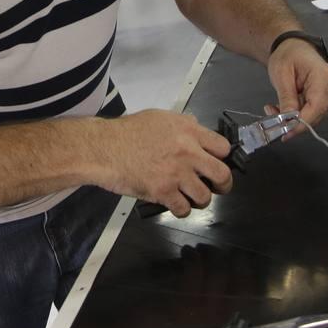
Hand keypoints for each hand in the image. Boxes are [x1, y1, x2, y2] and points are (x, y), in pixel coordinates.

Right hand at [100, 110, 231, 217]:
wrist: (104, 148)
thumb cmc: (127, 132)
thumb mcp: (158, 118)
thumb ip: (181, 123)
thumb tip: (196, 126)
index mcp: (188, 131)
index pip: (222, 147)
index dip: (221, 157)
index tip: (215, 163)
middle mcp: (188, 152)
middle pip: (222, 174)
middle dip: (222, 185)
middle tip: (216, 187)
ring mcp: (176, 174)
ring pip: (204, 196)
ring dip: (199, 199)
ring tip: (190, 197)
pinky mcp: (163, 192)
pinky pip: (183, 208)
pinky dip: (180, 209)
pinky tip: (174, 204)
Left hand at [265, 39, 327, 135]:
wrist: (293, 47)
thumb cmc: (288, 55)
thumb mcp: (281, 74)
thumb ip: (286, 97)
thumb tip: (289, 119)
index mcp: (323, 76)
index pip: (316, 107)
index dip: (301, 123)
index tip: (286, 132)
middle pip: (316, 114)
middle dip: (293, 120)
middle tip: (271, 116)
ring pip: (314, 116)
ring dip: (293, 118)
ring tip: (274, 109)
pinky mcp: (325, 98)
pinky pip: (312, 112)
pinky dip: (297, 114)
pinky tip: (284, 108)